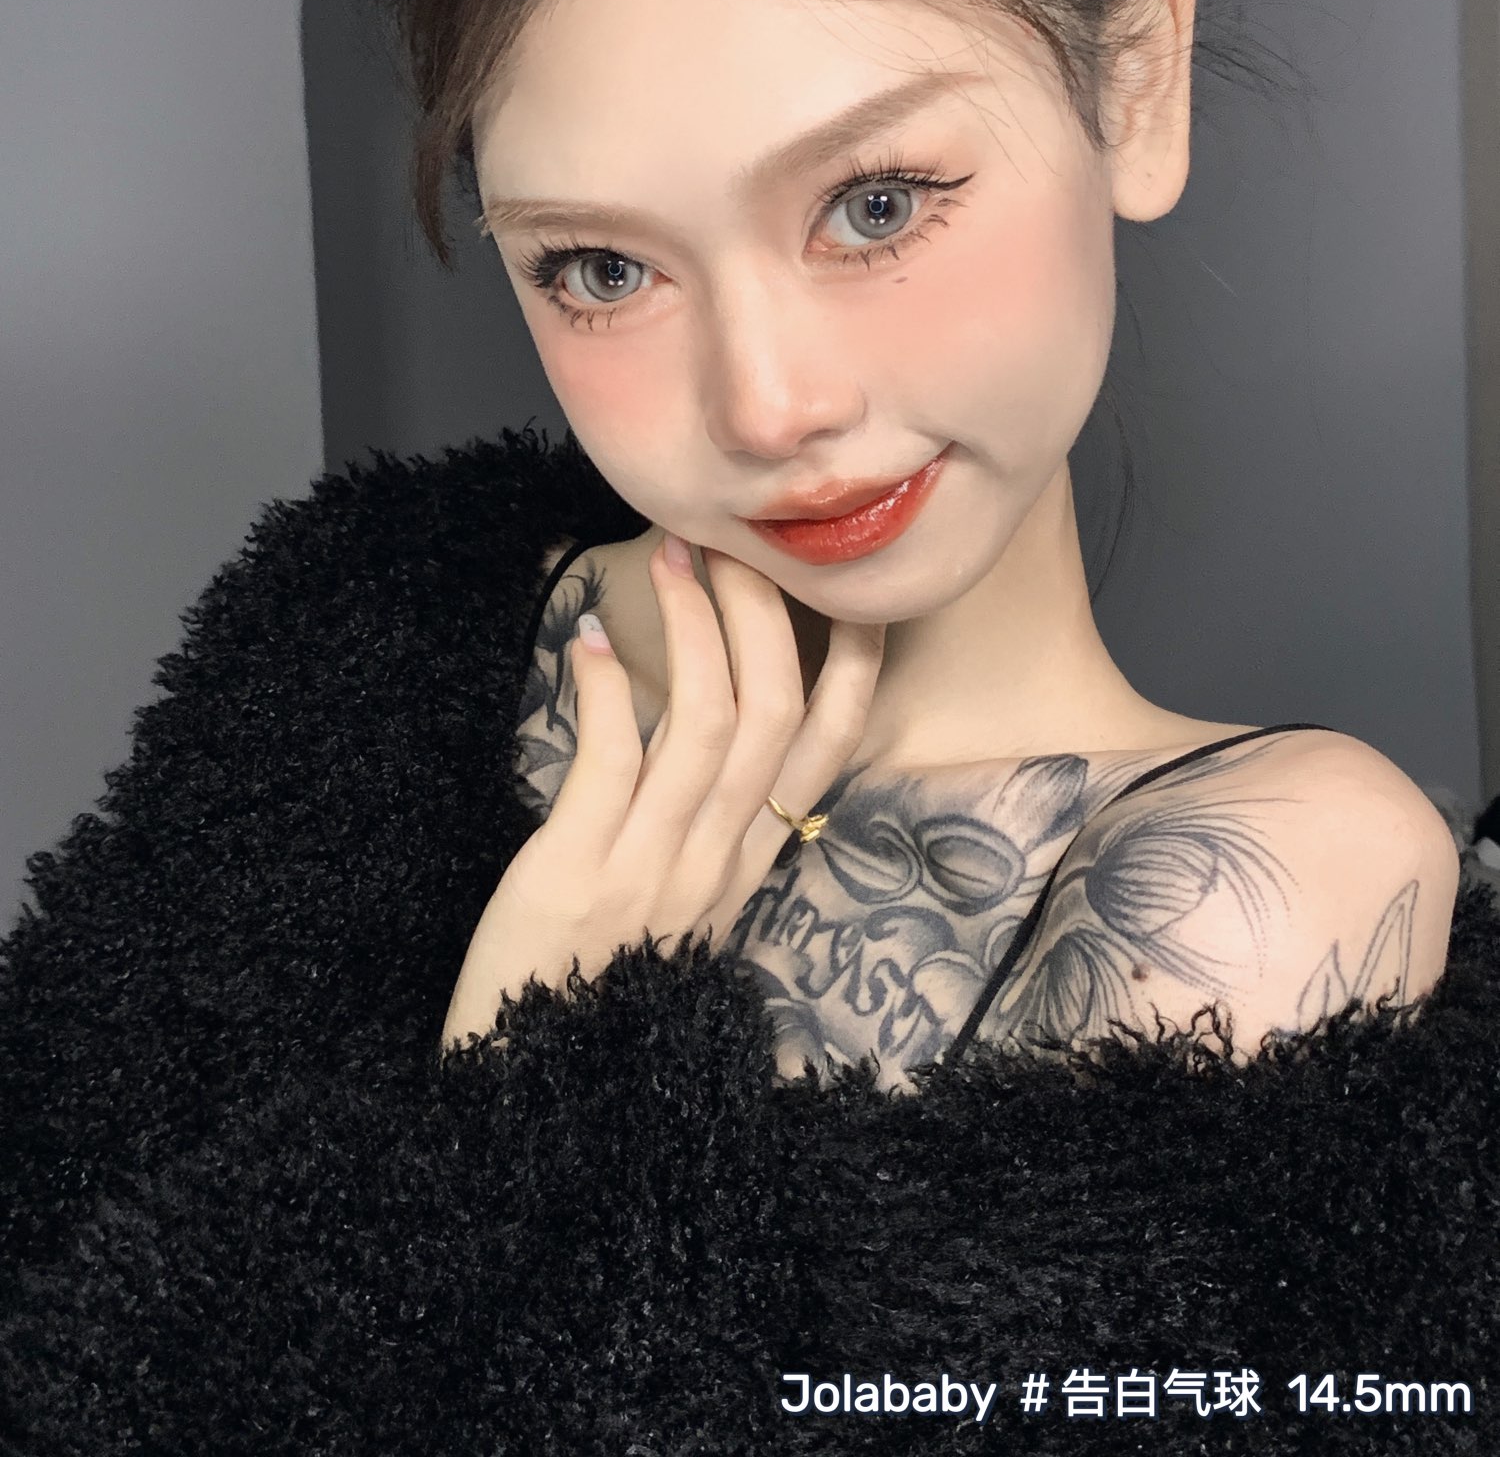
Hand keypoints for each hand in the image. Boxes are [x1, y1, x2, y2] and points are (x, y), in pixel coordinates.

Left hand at [441, 536, 885, 1048]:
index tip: (849, 590)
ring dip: (691, 626)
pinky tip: (586, 641)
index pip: (830, 751)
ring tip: (669, 557)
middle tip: (731, 540)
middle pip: (775, 712)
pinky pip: (610, 759)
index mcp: (744, 867)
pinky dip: (606, 689)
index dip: (853, 665)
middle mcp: (716, 865)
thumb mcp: (675, 907)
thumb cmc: (590, 983)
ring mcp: (653, 869)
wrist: (525, 1090)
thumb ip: (703, 829)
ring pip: (708, 722)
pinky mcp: (580, 873)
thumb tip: (711, 729)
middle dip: (762, 612)